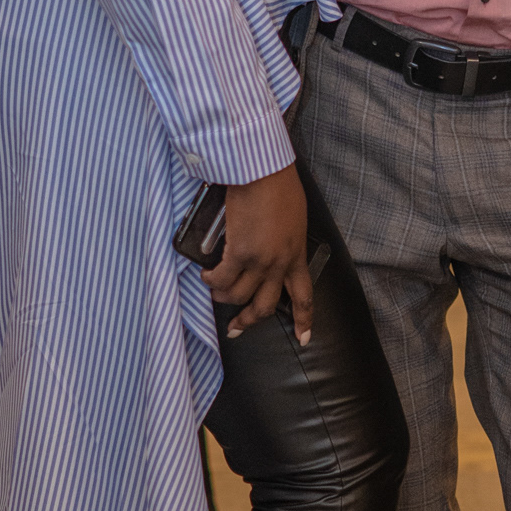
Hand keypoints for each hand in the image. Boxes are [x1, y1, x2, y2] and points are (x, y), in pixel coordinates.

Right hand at [203, 161, 311, 341]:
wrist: (264, 173)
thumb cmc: (279, 186)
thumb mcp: (294, 219)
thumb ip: (285, 240)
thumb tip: (271, 248)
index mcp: (296, 255)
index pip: (304, 295)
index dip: (303, 320)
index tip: (304, 338)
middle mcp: (279, 264)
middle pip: (265, 306)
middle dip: (248, 321)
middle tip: (237, 329)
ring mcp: (259, 260)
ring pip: (238, 296)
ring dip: (222, 297)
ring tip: (214, 290)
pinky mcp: (238, 252)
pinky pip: (221, 279)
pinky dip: (211, 281)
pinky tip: (206, 276)